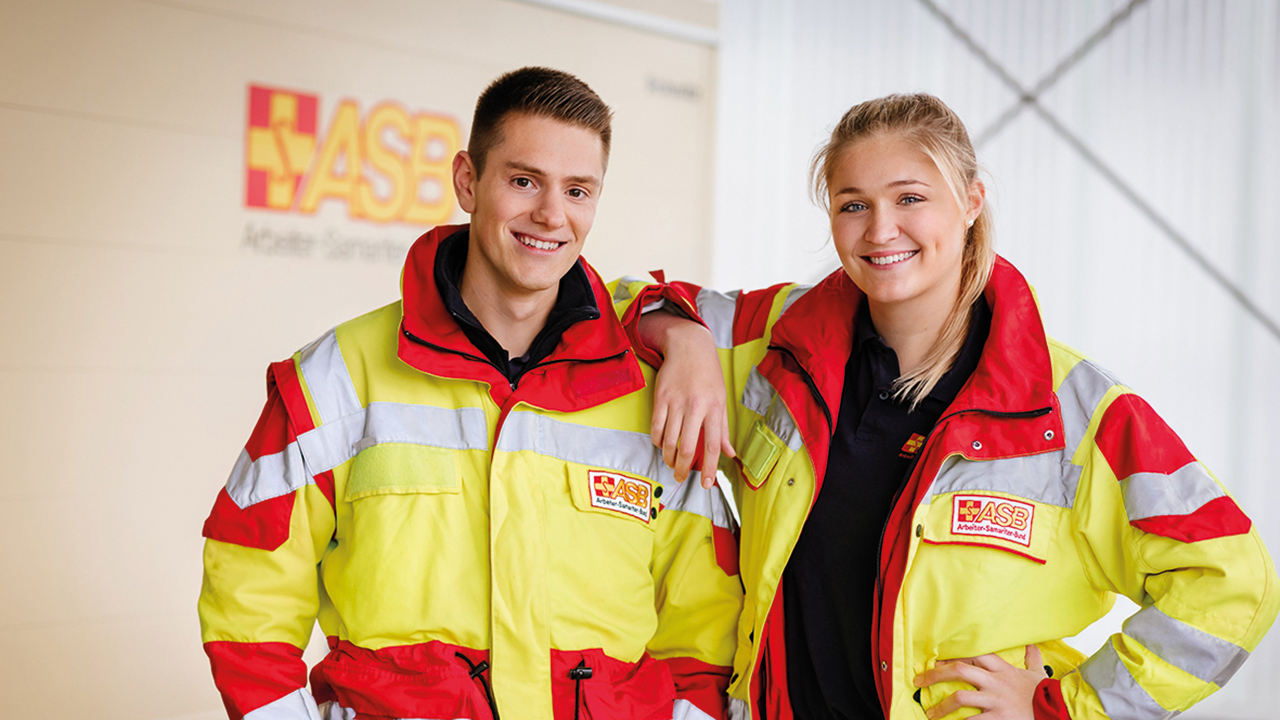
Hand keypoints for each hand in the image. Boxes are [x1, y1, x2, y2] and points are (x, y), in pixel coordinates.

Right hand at [643, 315, 734, 486]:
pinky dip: (659, 442)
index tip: (707, 484)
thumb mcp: (721, 399)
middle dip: (684, 468)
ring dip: (670, 457)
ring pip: (669, 441)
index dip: (710, 468)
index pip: (713, 445)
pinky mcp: (660, 398)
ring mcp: (676, 402)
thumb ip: (723, 429)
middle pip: (687, 447)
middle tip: (681, 478)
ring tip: (672, 463)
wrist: (688, 346)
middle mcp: (695, 407)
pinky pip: (657, 428)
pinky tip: (663, 445)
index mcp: (714, 408)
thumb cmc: (708, 374)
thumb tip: (730, 453)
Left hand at [913, 645, 1046, 719]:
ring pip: (960, 697)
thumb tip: (1032, 645)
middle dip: (935, 673)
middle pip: (960, 670)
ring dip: (941, 706)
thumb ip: (1032, 658)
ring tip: (930, 713)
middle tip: (919, 681)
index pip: (972, 654)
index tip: (937, 660)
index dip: (952, 655)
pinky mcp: (998, 718)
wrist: (1058, 711)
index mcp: (1002, 669)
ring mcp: (995, 700)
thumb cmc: (1044, 693)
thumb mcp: (1037, 673)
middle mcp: (995, 682)